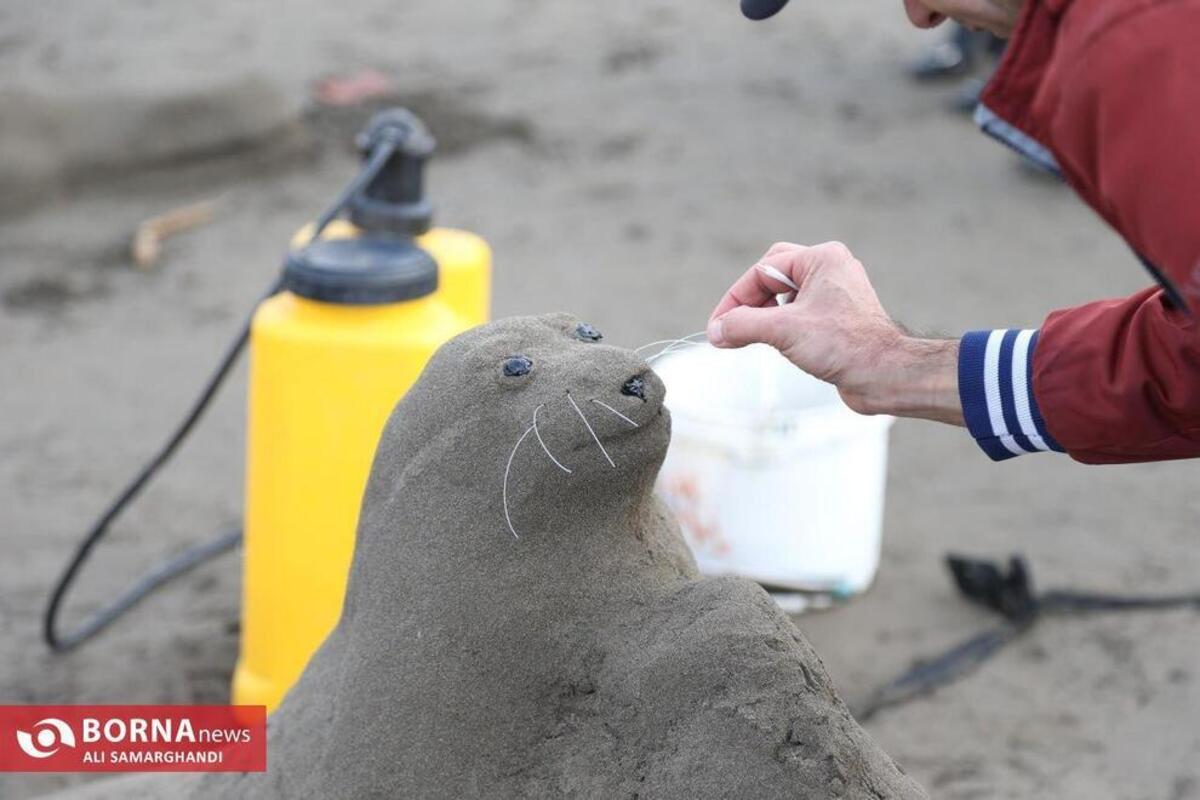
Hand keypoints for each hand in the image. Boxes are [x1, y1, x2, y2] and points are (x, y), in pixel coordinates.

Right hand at [707, 241, 963, 424]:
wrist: (885, 376)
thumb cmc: (845, 345)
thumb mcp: (783, 330)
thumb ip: (742, 325)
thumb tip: (715, 330)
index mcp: (821, 258)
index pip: (762, 271)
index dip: (735, 299)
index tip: (717, 327)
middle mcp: (830, 269)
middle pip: (772, 275)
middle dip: (750, 301)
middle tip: (733, 327)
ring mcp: (835, 294)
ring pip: (785, 296)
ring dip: (765, 316)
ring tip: (754, 338)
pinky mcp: (838, 318)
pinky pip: (798, 313)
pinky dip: (781, 326)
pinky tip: (779, 345)